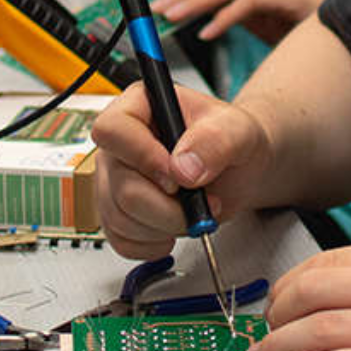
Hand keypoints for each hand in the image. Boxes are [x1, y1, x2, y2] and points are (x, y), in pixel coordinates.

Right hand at [90, 81, 272, 258]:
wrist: (238, 169)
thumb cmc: (231, 140)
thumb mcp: (237, 130)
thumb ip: (215, 141)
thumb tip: (183, 168)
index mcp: (138, 107)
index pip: (112, 130)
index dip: (143, 158)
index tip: (178, 178)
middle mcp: (119, 144)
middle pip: (121, 186)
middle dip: (168, 207)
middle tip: (204, 201)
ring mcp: (113, 180)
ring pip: (120, 217)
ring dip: (166, 226)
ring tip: (194, 211)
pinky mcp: (116, 212)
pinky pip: (122, 240)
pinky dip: (153, 243)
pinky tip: (175, 227)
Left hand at [153, 0, 329, 44]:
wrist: (349, 34)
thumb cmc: (304, 25)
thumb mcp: (262, 13)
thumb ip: (234, 6)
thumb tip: (197, 8)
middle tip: (160, 8)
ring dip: (197, 2)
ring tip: (174, 17)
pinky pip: (249, 2)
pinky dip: (225, 18)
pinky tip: (208, 32)